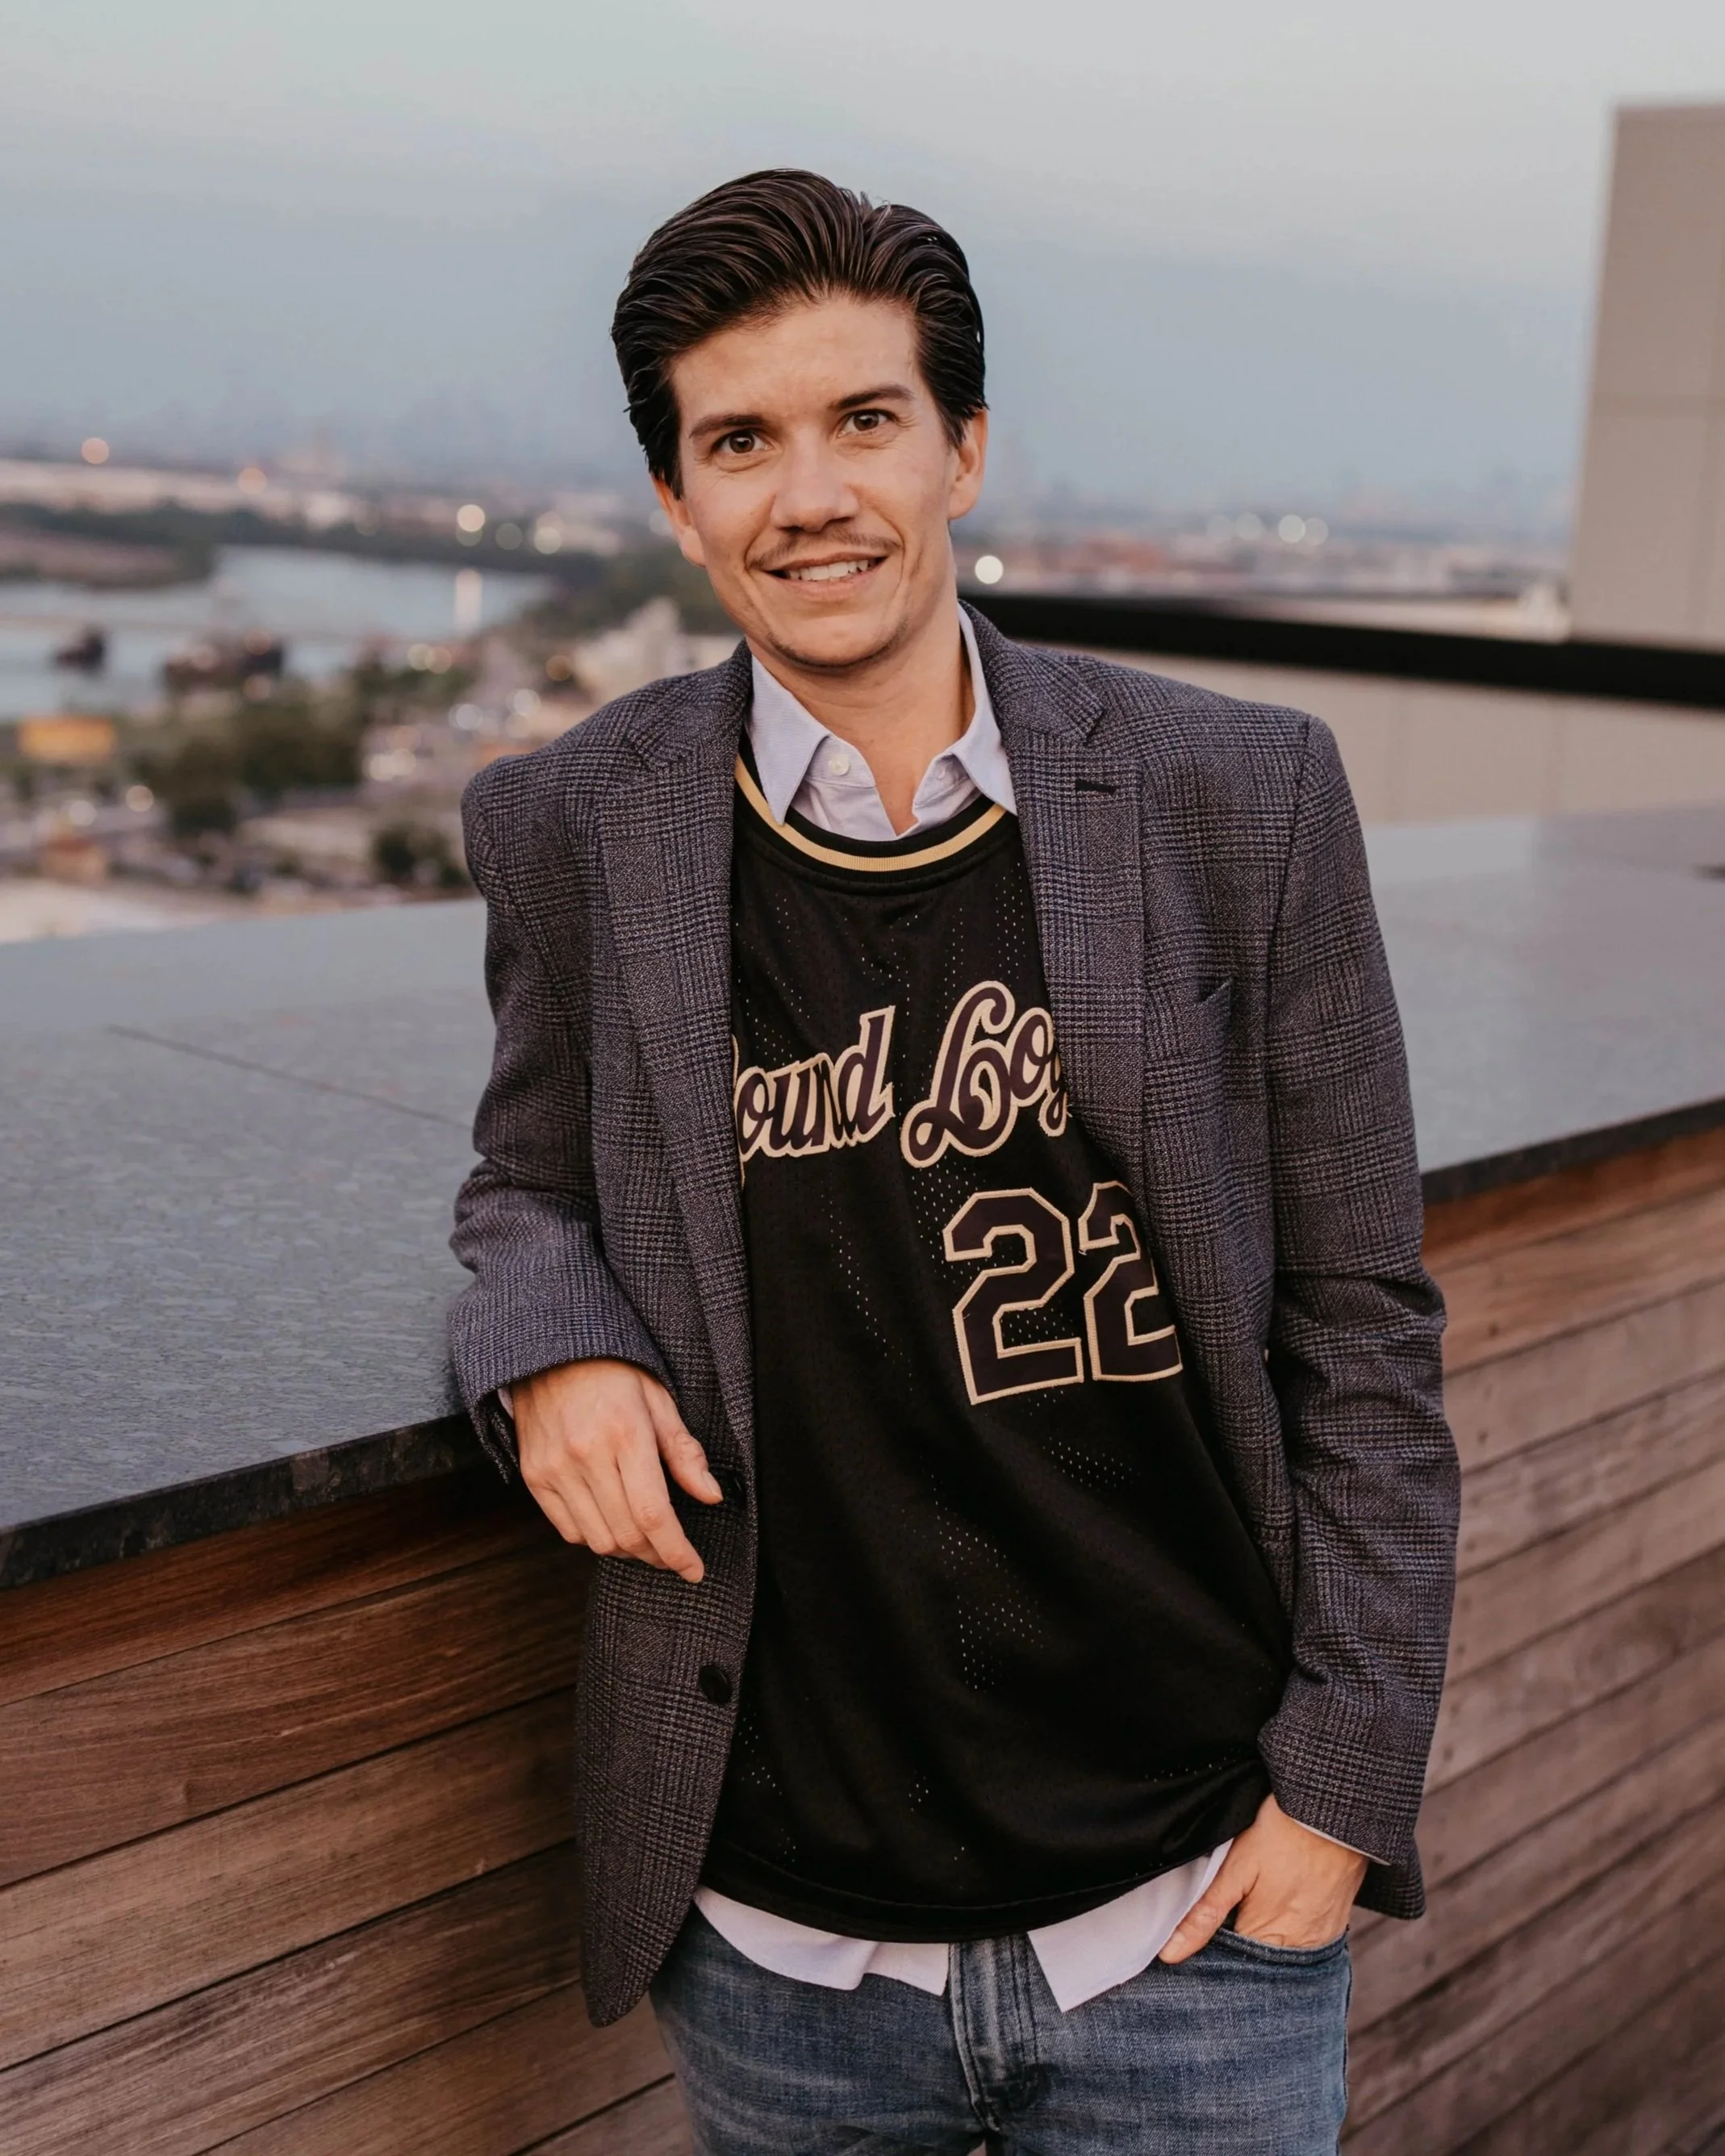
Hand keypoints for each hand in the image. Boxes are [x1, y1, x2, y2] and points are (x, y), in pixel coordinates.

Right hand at [512, 1358, 721, 1583]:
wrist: (550, 1353)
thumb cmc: (611, 1373)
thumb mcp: (658, 1400)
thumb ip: (684, 1452)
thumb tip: (711, 1495)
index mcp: (625, 1434)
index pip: (653, 1514)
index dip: (676, 1551)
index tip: (693, 1569)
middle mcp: (585, 1455)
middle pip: (626, 1534)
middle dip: (657, 1555)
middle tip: (674, 1555)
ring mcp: (554, 1469)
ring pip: (597, 1539)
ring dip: (627, 1551)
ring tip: (646, 1540)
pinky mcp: (534, 1477)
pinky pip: (568, 1530)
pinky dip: (595, 1538)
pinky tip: (612, 1524)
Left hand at [1158, 1793, 1366, 1961]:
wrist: (1334, 1810)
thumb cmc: (1282, 1832)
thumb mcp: (1236, 1868)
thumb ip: (1205, 1914)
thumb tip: (1170, 1954)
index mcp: (1267, 1939)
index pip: (1231, 1964)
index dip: (1213, 1948)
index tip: (1201, 1927)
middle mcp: (1299, 1948)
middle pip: (1258, 1961)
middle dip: (1239, 1945)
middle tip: (1232, 1906)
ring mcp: (1321, 1938)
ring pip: (1282, 1953)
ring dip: (1265, 1937)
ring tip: (1256, 1902)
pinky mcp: (1335, 1923)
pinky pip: (1306, 1941)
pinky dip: (1290, 1930)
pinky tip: (1281, 1904)